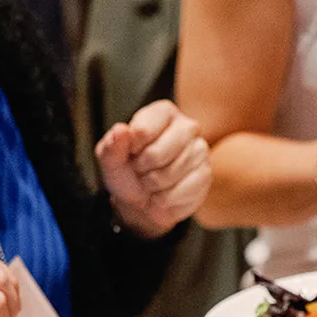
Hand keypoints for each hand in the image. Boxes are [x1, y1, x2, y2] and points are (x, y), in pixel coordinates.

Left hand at [96, 100, 211, 237]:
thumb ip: (112, 145)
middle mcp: (186, 126)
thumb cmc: (128, 173)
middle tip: (141, 169)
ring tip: (152, 182)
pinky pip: (181, 191)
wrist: (143, 203)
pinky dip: (166, 199)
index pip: (142, 131)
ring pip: (170, 174)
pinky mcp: (205, 174)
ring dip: (153, 185)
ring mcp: (200, 150)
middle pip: (157, 153)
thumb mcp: (111, 159)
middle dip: (142, 169)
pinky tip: (164, 193)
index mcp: (162, 112)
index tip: (131, 153)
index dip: (132, 149)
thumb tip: (120, 130)